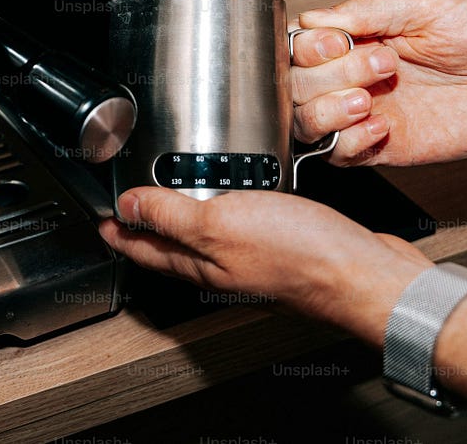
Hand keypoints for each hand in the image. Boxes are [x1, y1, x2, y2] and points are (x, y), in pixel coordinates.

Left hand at [99, 188, 430, 343]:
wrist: (367, 276)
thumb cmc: (302, 257)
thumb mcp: (220, 225)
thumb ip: (171, 215)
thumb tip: (127, 206)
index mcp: (202, 264)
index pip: (145, 248)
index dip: (119, 232)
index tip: (100, 219)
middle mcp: (226, 266)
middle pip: (174, 245)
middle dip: (148, 224)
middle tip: (130, 205)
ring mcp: (257, 258)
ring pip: (211, 236)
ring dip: (190, 214)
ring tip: (177, 191)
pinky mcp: (287, 245)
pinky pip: (247, 225)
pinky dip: (234, 207)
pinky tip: (244, 192)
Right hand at [289, 0, 466, 164]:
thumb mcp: (424, 2)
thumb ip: (367, 9)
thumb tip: (313, 18)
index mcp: (357, 37)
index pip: (300, 46)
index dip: (309, 47)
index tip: (337, 42)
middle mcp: (353, 76)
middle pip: (295, 85)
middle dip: (327, 77)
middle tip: (378, 68)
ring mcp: (365, 114)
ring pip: (306, 123)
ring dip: (328, 112)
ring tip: (367, 101)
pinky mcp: (384, 148)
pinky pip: (340, 155)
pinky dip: (350, 142)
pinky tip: (383, 126)